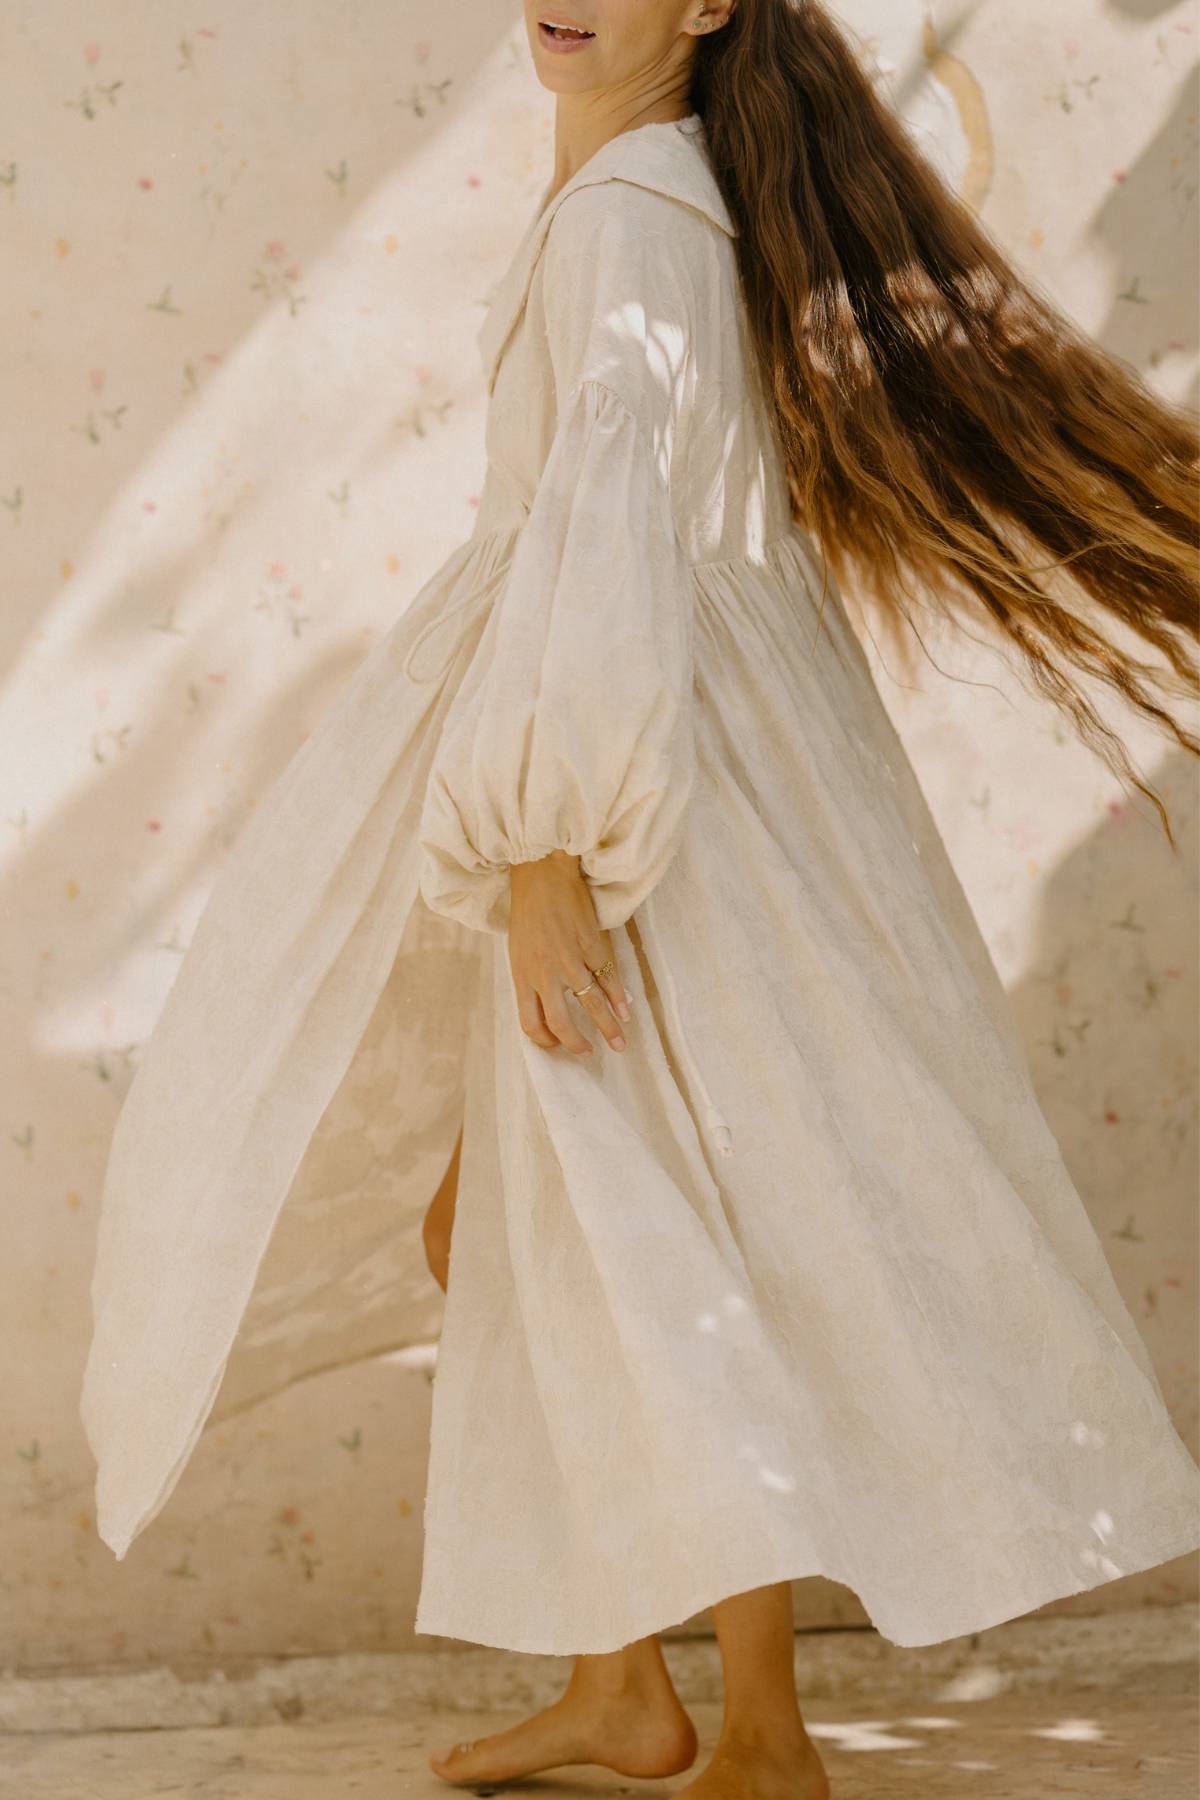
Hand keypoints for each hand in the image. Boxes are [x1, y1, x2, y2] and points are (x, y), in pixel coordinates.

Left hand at [508, 849, 631, 1055]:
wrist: (542, 874)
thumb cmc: (528, 912)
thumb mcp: (519, 950)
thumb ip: (532, 979)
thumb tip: (549, 1006)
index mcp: (522, 975)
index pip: (531, 1023)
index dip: (546, 1041)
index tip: (558, 1046)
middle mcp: (545, 973)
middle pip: (562, 1022)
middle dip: (578, 1044)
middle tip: (590, 1053)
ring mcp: (570, 960)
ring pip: (592, 1004)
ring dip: (608, 1028)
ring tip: (619, 1043)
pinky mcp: (591, 945)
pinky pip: (608, 978)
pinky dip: (619, 998)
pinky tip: (625, 1011)